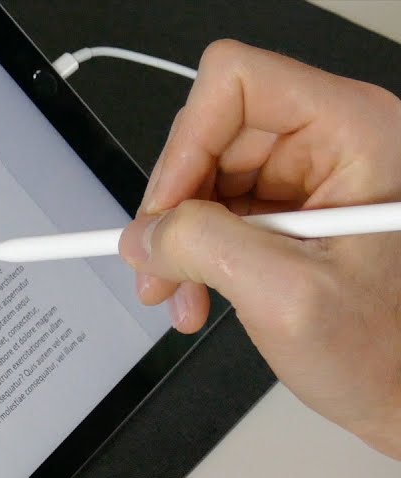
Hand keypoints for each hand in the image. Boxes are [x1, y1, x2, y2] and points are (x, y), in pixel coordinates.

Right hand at [118, 40, 400, 458]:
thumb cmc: (390, 351)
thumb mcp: (288, 297)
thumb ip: (205, 249)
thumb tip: (143, 234)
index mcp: (356, 132)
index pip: (237, 84)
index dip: (187, 143)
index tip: (166, 210)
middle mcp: (334, 140)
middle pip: (211, 132)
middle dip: (175, 205)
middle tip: (159, 266)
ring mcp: (310, 174)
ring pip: (203, 176)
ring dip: (179, 239)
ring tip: (179, 293)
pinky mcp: (290, 208)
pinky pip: (214, 210)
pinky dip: (193, 255)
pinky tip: (197, 294)